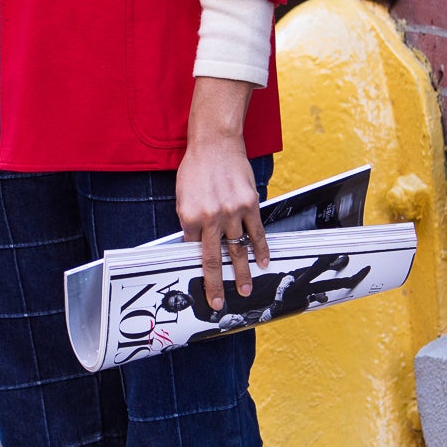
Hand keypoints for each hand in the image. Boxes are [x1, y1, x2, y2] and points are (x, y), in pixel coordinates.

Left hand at [176, 77, 268, 312]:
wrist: (215, 142)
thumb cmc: (196, 168)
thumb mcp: (182, 196)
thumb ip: (189, 221)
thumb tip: (194, 243)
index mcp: (189, 217)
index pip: (192, 250)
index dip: (195, 268)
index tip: (199, 286)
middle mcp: (210, 218)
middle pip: (213, 259)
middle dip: (216, 285)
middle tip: (217, 303)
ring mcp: (232, 212)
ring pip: (238, 250)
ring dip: (243, 273)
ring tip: (246, 290)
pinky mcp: (250, 205)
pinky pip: (257, 233)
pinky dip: (261, 250)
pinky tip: (264, 263)